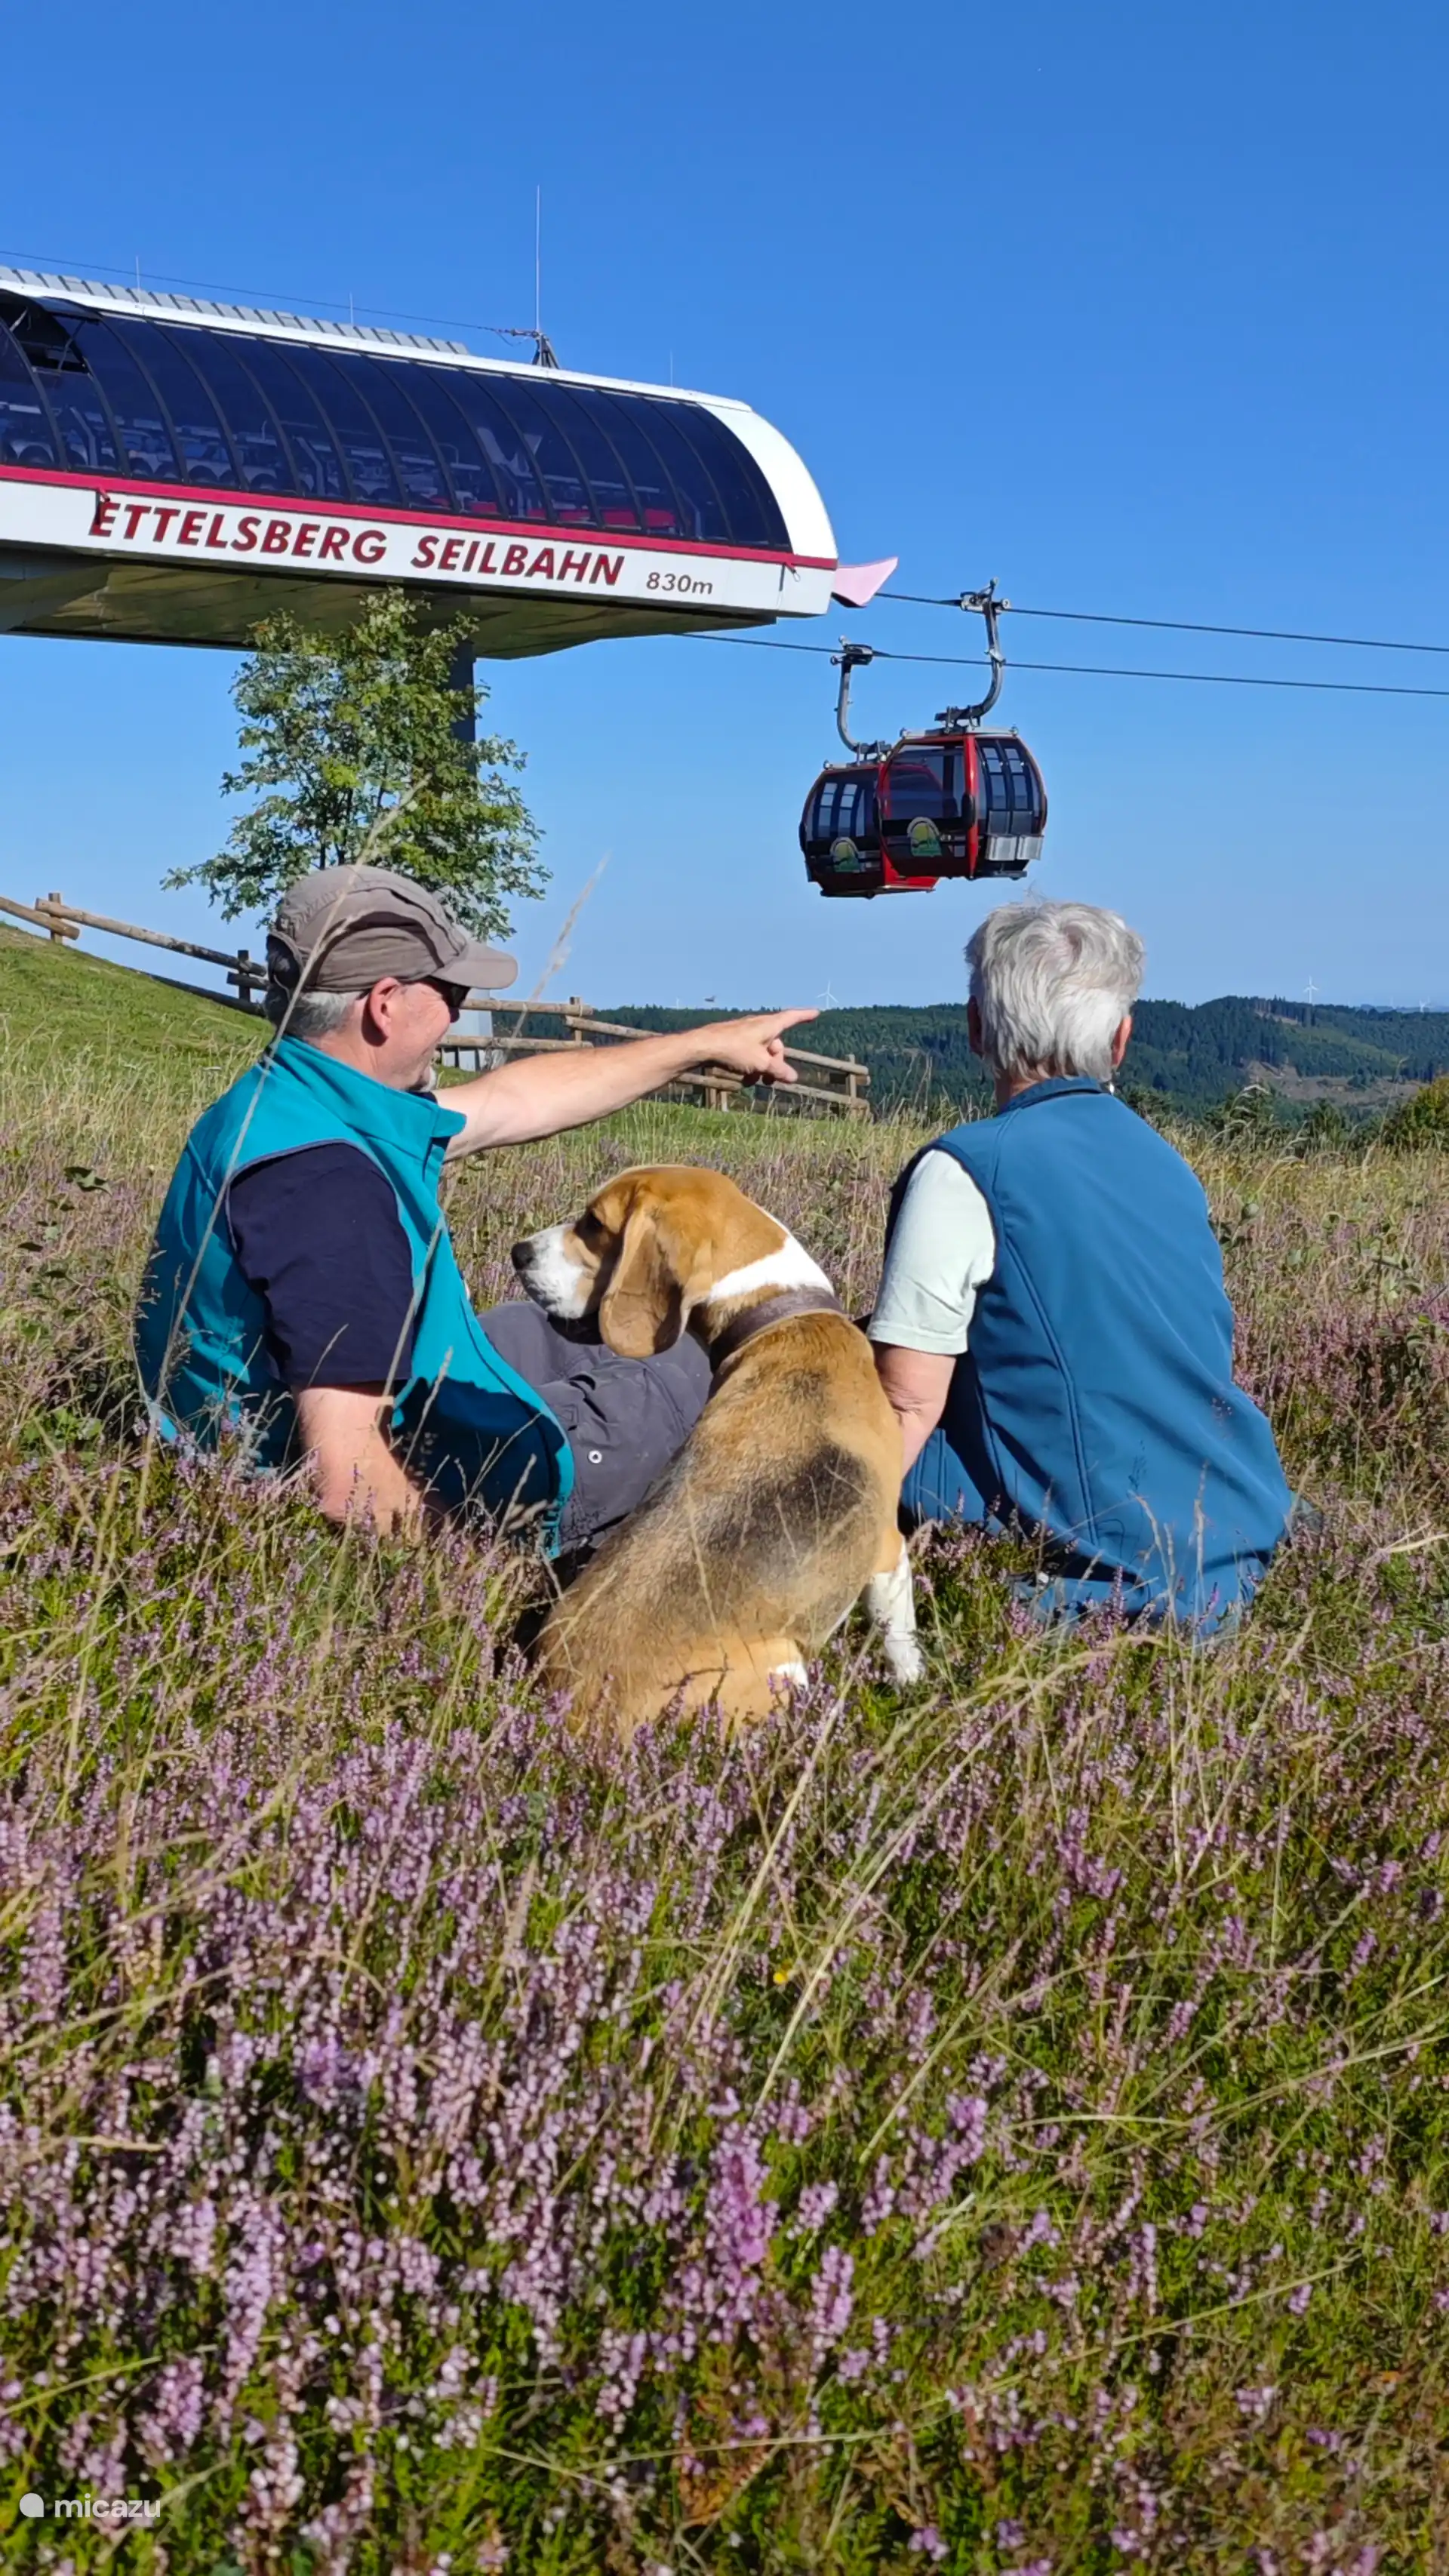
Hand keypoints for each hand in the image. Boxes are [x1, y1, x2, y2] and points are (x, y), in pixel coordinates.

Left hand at [691, 1007, 818, 1085]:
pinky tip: (744, 1079)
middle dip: (776, 1063)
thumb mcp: (760, 1063)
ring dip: (762, 1068)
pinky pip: (749, 1053)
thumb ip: (778, 1070)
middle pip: (776, 1044)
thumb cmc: (733, 1049)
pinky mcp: (734, 1040)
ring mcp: (745, 1032)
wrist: (702, 1046)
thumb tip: (793, 1078)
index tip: (816, 1013)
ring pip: (761, 1051)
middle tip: (770, 1080)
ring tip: (754, 1081)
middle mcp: (758, 1025)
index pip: (791, 1017)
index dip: (804, 1016)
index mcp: (768, 1025)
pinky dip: (750, 1065)